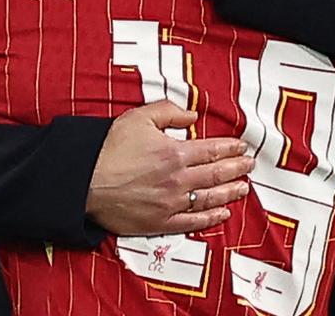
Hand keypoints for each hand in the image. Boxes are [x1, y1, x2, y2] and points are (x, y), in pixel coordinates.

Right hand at [86, 100, 252, 235]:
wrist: (85, 182)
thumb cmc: (109, 148)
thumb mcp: (139, 118)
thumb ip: (169, 112)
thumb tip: (192, 115)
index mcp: (175, 153)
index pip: (212, 150)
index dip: (230, 148)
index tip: (242, 147)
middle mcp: (178, 180)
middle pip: (216, 174)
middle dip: (237, 168)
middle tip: (249, 165)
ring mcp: (171, 204)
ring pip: (209, 198)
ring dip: (230, 193)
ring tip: (243, 188)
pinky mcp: (160, 223)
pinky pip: (192, 222)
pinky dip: (210, 218)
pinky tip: (222, 214)